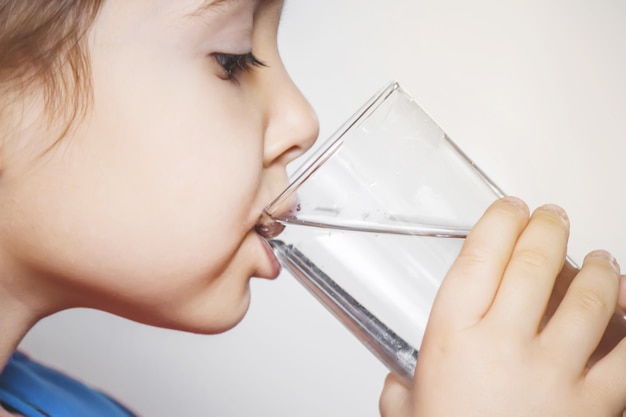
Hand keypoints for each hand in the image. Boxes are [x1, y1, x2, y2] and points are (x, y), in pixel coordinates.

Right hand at [380, 197, 625, 416]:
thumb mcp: (408, 416)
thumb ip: (400, 394)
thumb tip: (397, 389)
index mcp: (453, 339)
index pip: (478, 257)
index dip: (498, 222)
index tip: (508, 209)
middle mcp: (503, 345)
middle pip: (534, 264)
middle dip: (547, 228)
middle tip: (551, 217)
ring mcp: (555, 373)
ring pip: (589, 298)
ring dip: (598, 268)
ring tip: (599, 258)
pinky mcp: (596, 404)